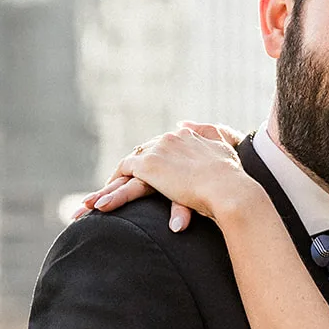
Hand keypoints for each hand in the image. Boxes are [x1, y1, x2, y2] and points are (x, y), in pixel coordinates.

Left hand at [76, 123, 246, 230]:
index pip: (160, 148)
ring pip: (128, 167)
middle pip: (141, 156)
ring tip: (93, 205)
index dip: (150, 164)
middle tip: (111, 190)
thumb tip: (186, 122)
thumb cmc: (235, 179)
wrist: (231, 190)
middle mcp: (169, 138)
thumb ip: (210, 132)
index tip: (143, 180)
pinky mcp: (150, 166)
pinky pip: (123, 176)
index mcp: (187, 137)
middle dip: (127, 175)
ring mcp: (158, 150)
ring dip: (112, 187)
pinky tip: (102, 205)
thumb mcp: (225, 147)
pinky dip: (112, 190)